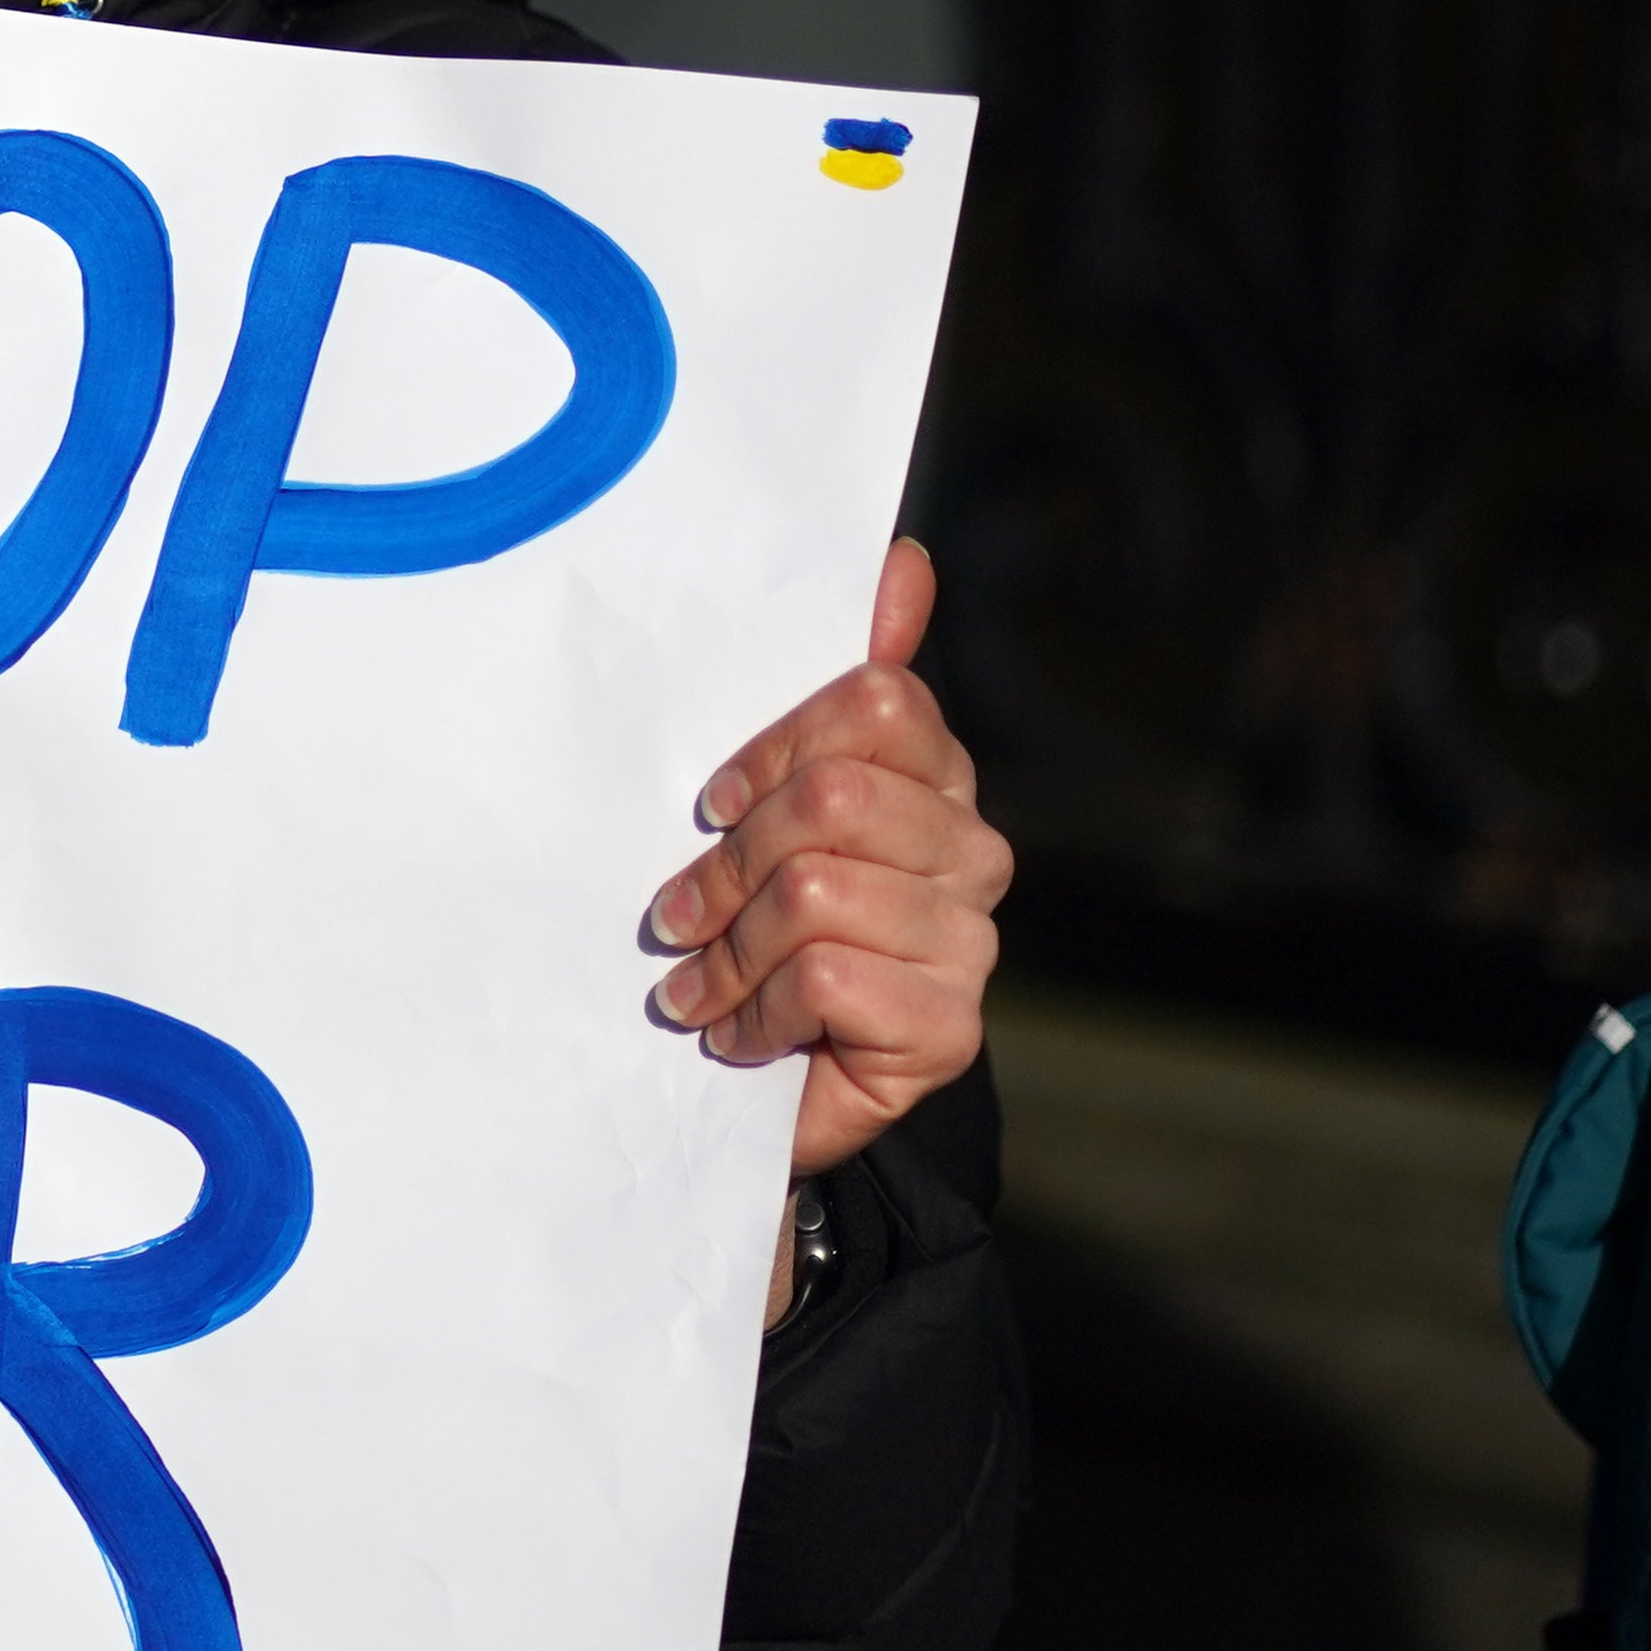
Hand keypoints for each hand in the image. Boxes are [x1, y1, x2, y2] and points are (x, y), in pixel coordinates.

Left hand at [645, 537, 1005, 1186]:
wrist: (771, 1087)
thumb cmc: (755, 927)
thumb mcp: (765, 803)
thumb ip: (828, 687)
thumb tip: (902, 562)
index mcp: (933, 776)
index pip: (876, 702)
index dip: (771, 748)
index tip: (711, 803)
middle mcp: (972, 850)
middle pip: (832, 796)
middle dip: (729, 862)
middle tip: (679, 914)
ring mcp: (971, 941)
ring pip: (816, 891)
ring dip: (728, 951)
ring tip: (699, 986)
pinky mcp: (949, 1028)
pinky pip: (829, 978)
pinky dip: (757, 1012)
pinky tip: (737, 1036)